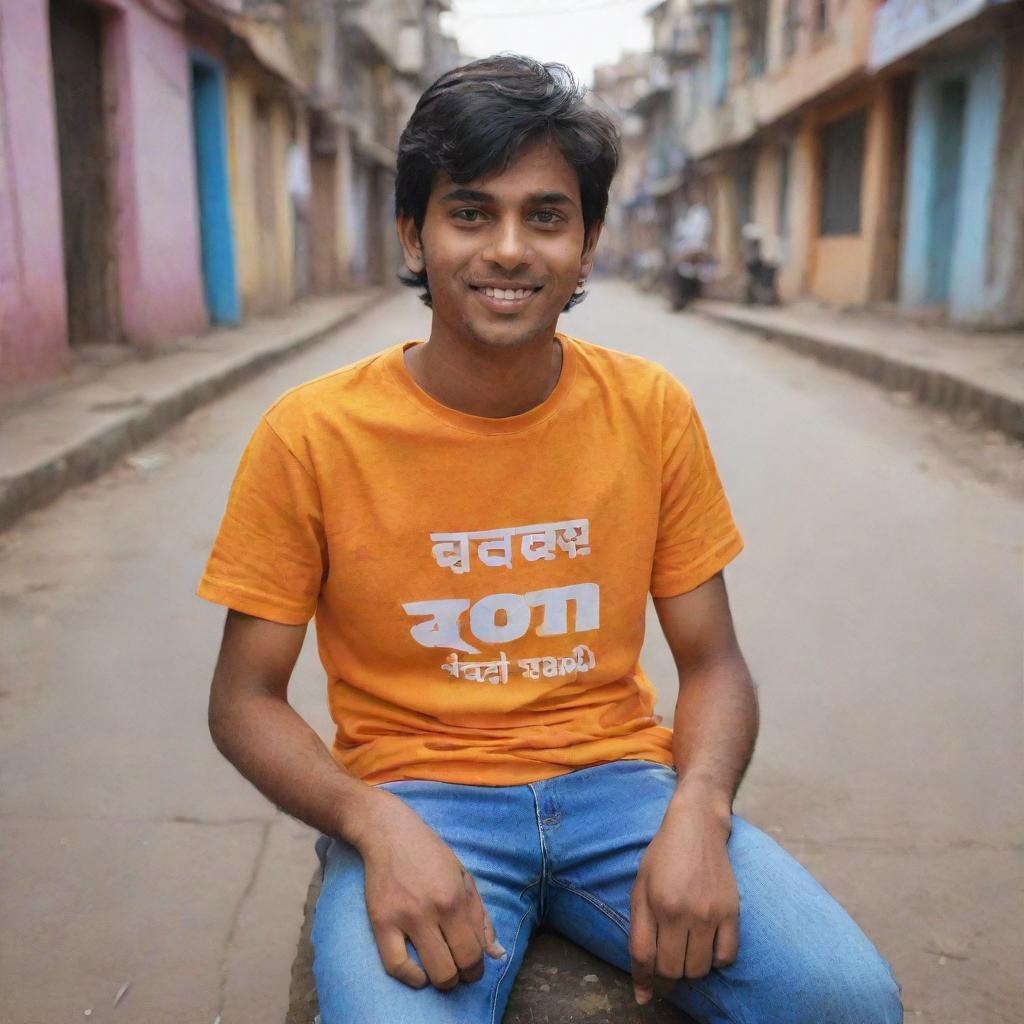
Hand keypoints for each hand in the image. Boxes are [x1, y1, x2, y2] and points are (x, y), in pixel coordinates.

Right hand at [354, 790, 505, 990]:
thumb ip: (481, 916)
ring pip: (433, 971)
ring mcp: (406, 918)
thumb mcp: (463, 877)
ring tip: (441, 971)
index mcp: (457, 898)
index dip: (478, 967)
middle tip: (459, 971)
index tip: (473, 966)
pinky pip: (396, 966)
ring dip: (441, 980)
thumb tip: (497, 954)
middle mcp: (434, 910)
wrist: (389, 833)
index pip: (476, 951)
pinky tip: (418, 975)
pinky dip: (411, 978)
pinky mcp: (381, 922)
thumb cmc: (430, 853)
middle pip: (457, 966)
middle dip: (463, 976)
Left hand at [629, 798, 737, 1004]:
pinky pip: (726, 958)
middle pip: (673, 970)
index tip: (644, 990)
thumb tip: (642, 991)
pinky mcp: (732, 912)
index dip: (643, 979)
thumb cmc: (663, 857)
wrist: (697, 827)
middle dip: (665, 974)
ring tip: (683, 949)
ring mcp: (711, 913)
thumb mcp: (640, 888)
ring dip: (688, 969)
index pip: (646, 959)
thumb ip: (638, 936)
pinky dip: (714, 960)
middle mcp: (684, 911)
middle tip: (665, 960)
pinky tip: (705, 944)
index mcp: (657, 904)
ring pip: (698, 970)